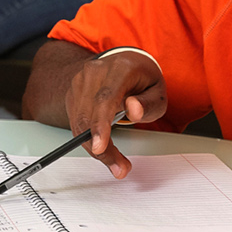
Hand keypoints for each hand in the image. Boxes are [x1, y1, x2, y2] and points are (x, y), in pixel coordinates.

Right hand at [63, 50, 166, 178]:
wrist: (125, 64)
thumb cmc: (142, 80)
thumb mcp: (157, 93)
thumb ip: (148, 103)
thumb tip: (133, 110)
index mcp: (119, 69)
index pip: (105, 99)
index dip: (100, 125)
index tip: (100, 148)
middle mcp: (95, 72)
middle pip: (89, 115)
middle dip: (101, 148)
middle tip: (119, 168)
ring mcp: (80, 81)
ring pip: (79, 122)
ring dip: (95, 147)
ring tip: (115, 162)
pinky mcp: (73, 92)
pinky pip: (76, 122)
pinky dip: (88, 139)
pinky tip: (103, 147)